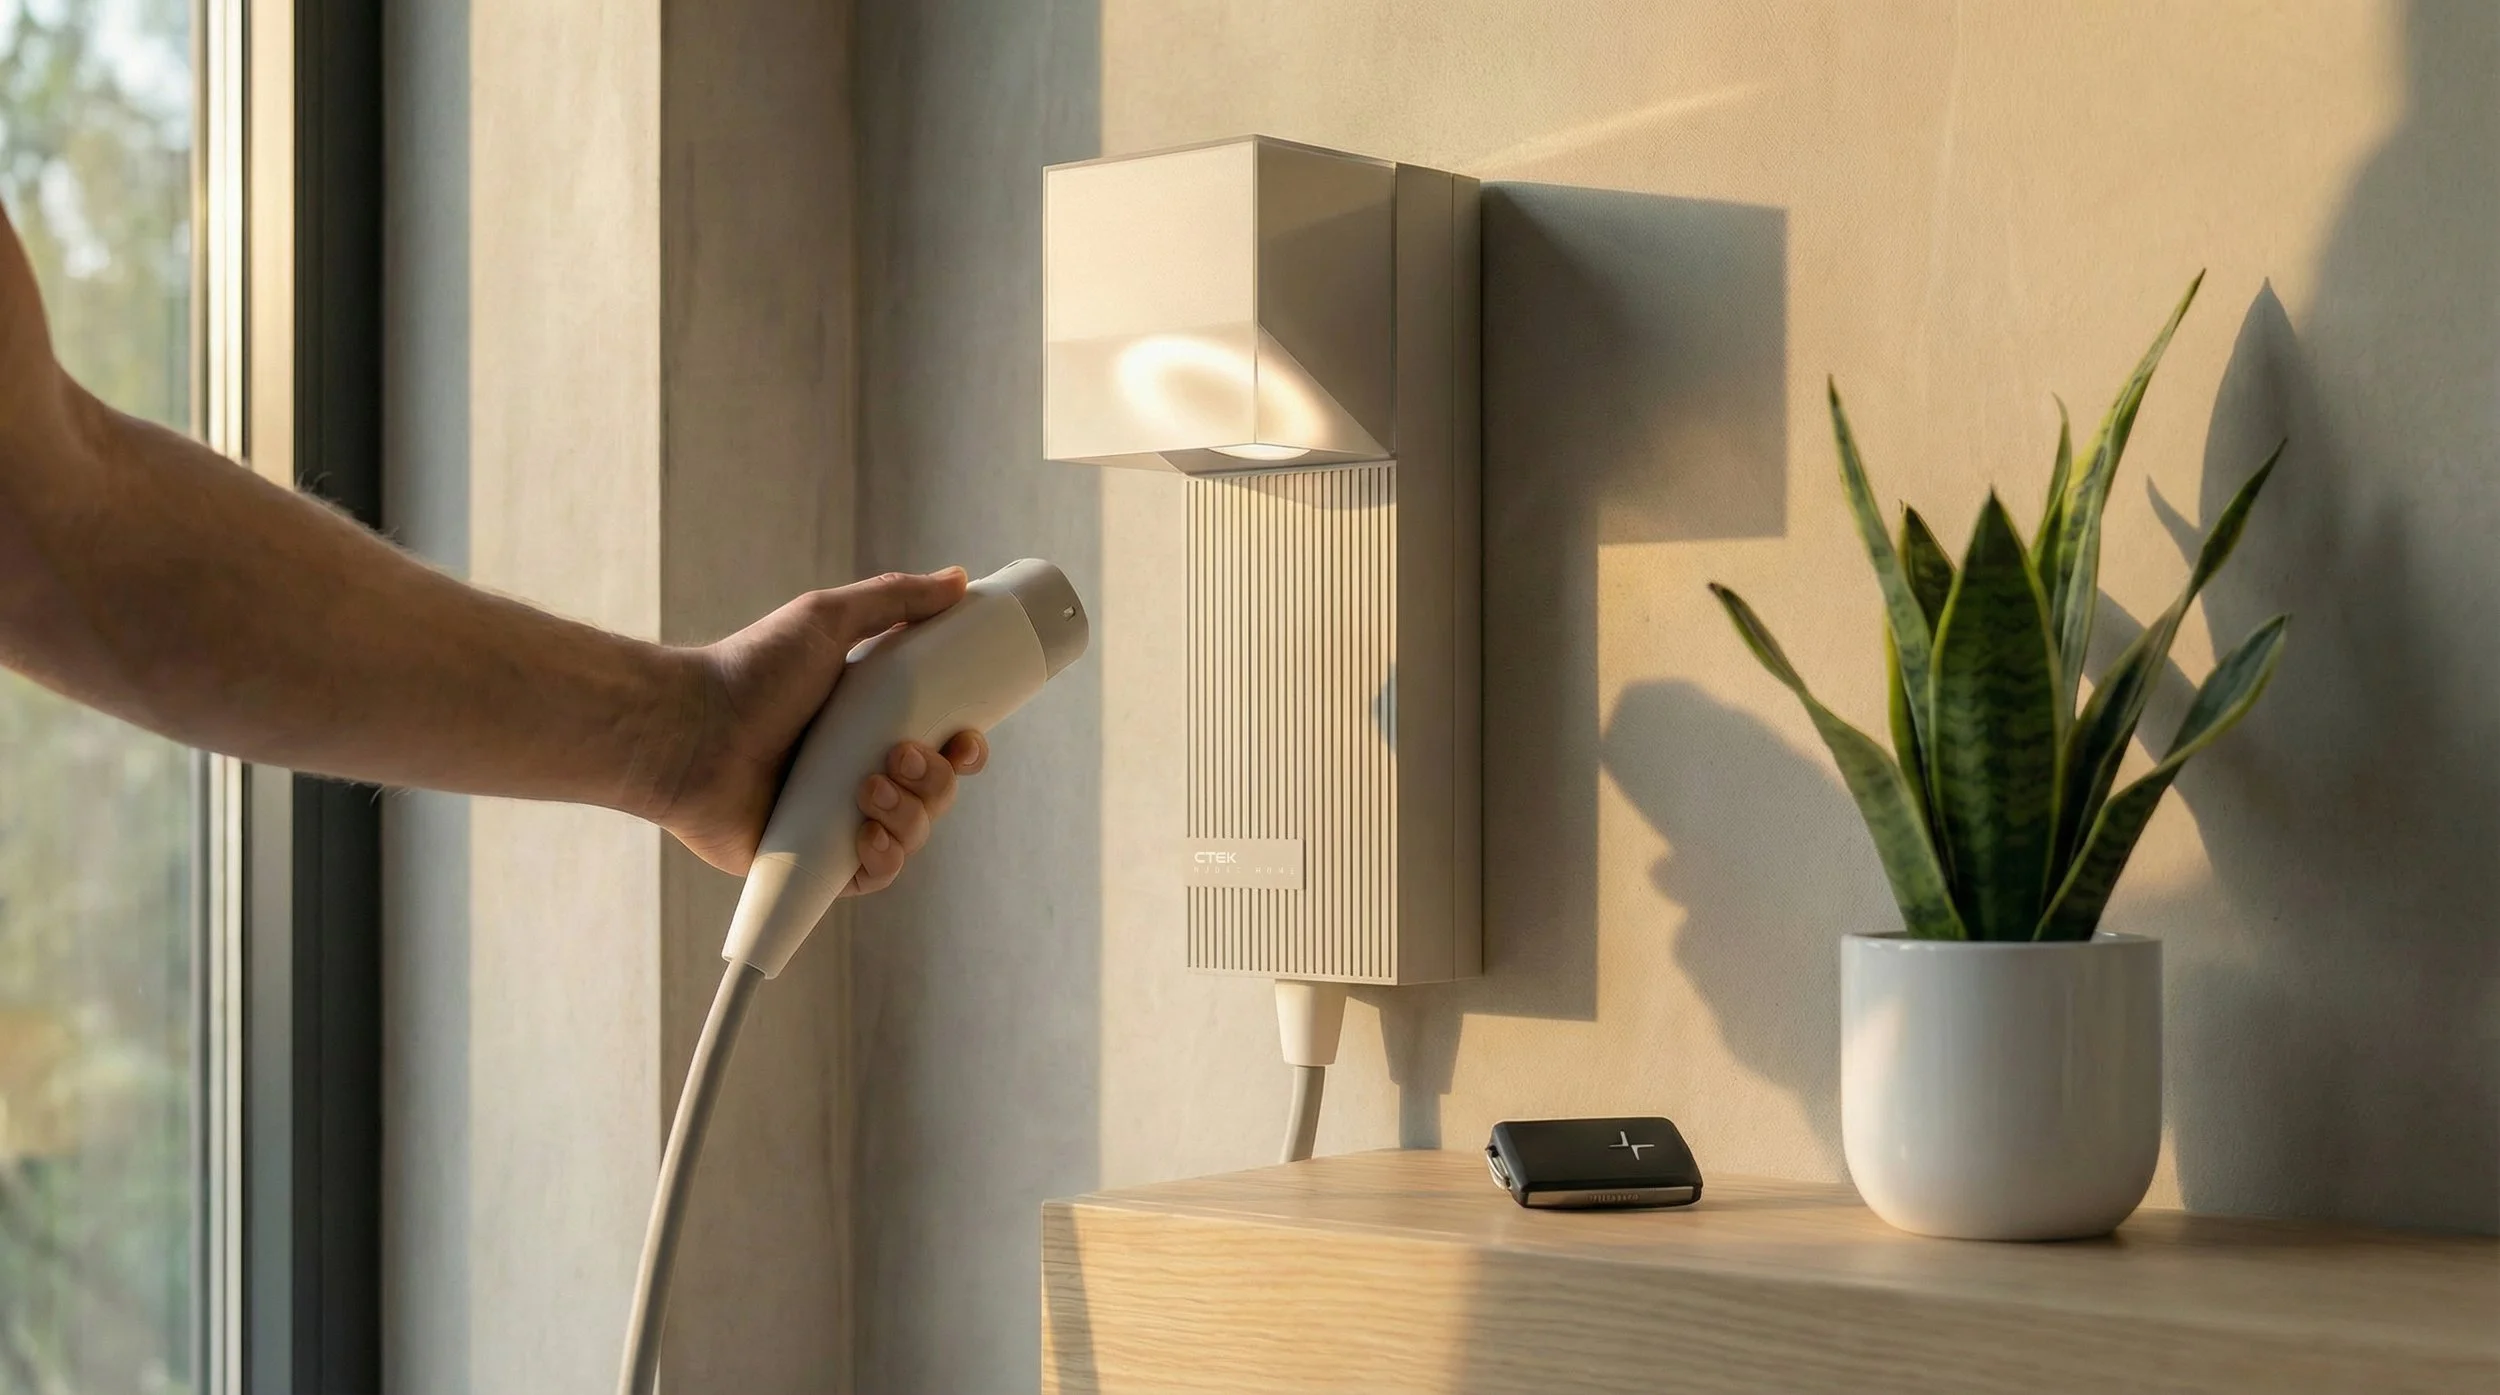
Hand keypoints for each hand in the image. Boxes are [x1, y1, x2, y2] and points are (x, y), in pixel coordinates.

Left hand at [655, 568, 989, 888]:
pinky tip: (864, 836)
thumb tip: (959, 579)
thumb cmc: (749, 673)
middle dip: (936, 782)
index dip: (965, 752)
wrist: (688, 730)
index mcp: (870, 727)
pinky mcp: (812, 864)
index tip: (966, 739)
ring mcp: (836, 822)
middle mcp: (858, 776)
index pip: (942, 749)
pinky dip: (882, 860)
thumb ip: (894, 598)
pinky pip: (873, 877)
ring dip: (909, 817)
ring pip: (911, 838)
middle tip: (899, 756)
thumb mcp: (826, 620)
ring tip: (867, 790)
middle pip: (935, 795)